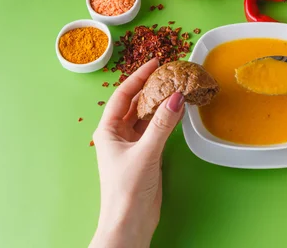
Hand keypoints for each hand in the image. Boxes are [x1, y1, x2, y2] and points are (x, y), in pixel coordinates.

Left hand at [90, 59, 184, 247]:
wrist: (130, 223)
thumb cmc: (127, 190)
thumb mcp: (146, 152)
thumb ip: (162, 124)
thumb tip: (176, 97)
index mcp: (108, 130)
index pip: (123, 95)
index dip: (139, 77)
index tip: (155, 63)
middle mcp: (118, 134)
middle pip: (136, 103)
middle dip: (152, 87)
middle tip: (170, 73)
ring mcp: (133, 144)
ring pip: (148, 115)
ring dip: (161, 102)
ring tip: (177, 87)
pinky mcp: (146, 154)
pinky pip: (157, 129)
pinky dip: (168, 119)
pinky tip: (179, 110)